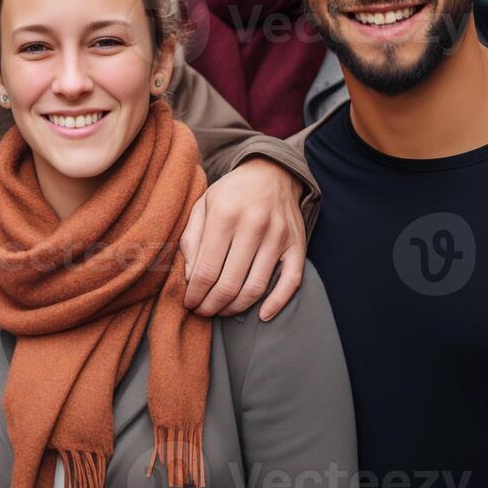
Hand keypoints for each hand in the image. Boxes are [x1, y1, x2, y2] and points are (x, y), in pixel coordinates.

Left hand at [179, 156, 306, 319]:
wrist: (271, 173)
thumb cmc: (230, 194)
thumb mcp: (202, 206)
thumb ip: (191, 240)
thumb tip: (191, 279)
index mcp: (225, 214)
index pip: (206, 269)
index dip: (196, 293)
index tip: (189, 303)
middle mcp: (253, 225)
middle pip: (230, 283)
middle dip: (212, 305)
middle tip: (203, 312)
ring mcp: (278, 236)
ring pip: (256, 287)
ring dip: (236, 308)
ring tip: (222, 311)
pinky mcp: (297, 244)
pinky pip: (291, 281)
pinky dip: (277, 303)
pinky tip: (262, 315)